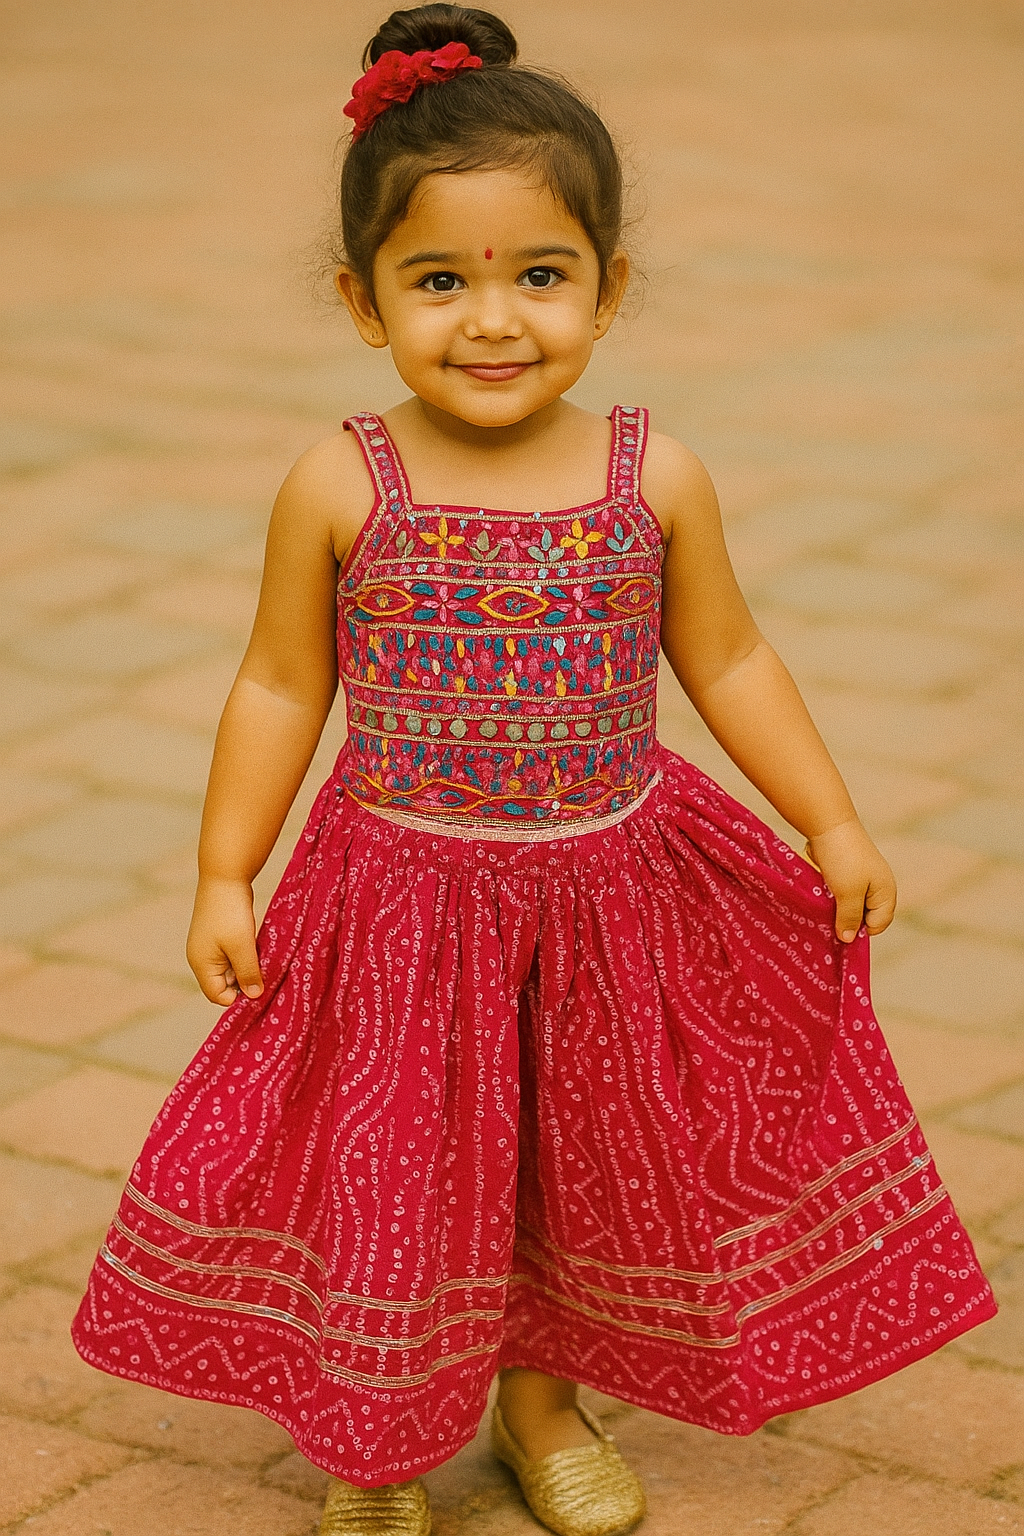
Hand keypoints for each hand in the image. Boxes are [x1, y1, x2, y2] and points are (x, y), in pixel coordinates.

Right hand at [186, 877, 264, 1004]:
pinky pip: (235, 954)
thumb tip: (254, 996)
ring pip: (232, 968)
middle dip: (245, 980)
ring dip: (249, 965)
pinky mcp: (220, 935)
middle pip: (225, 984)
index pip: (218, 996)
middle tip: (266, 970)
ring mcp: (210, 946)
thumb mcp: (242, 946)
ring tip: (263, 955)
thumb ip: (248, 973)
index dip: (240, 996)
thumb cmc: (230, 912)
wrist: (225, 876)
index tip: (262, 986)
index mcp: (201, 964)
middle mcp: (202, 958)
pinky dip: (247, 953)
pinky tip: (259, 945)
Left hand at [806, 818, 896, 943]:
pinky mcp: (845, 874)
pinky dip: (830, 898)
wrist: (828, 824)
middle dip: (847, 921)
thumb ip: (849, 917)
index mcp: (886, 893)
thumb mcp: (848, 893)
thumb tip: (847, 940)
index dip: (859, 931)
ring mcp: (861, 880)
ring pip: (849, 906)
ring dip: (836, 910)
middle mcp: (876, 888)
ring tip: (822, 909)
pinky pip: (840, 895)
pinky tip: (818, 898)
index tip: (838, 930)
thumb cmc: (843, 859)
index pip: (878, 924)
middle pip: (864, 917)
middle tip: (827, 922)